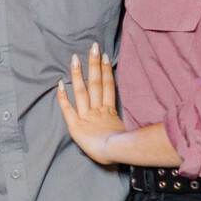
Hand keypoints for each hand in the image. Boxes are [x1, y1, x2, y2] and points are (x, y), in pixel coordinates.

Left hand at [56, 44, 125, 165]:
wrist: (116, 154)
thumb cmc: (124, 149)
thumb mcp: (129, 134)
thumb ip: (130, 123)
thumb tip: (141, 121)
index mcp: (110, 112)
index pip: (108, 87)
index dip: (106, 71)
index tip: (105, 56)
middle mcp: (98, 111)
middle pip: (96, 83)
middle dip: (94, 64)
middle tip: (93, 47)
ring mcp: (86, 116)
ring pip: (81, 91)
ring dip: (78, 74)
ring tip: (75, 58)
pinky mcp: (75, 125)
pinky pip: (67, 109)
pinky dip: (62, 97)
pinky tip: (59, 83)